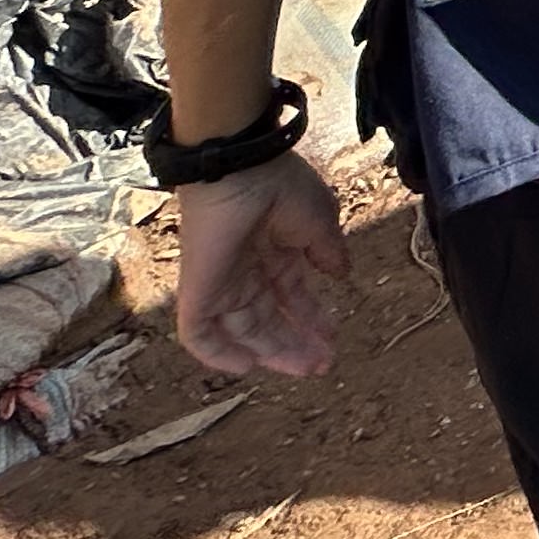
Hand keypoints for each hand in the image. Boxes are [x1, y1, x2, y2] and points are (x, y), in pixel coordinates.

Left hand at [171, 154, 349, 377]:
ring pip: (243, 331)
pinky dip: (218, 355)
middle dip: (296, 343)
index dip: (311, 318)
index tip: (333, 338)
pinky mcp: (198, 292)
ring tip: (305, 368)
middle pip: (269, 319)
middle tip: (323, 364)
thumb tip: (340, 274)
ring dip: (273, 352)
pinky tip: (248, 367)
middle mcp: (248, 272)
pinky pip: (199, 334)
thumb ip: (328, 250)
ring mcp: (222, 284)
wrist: (241, 170)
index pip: (291, 295)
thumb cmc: (282, 188)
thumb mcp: (319, 219)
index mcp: (275, 251)